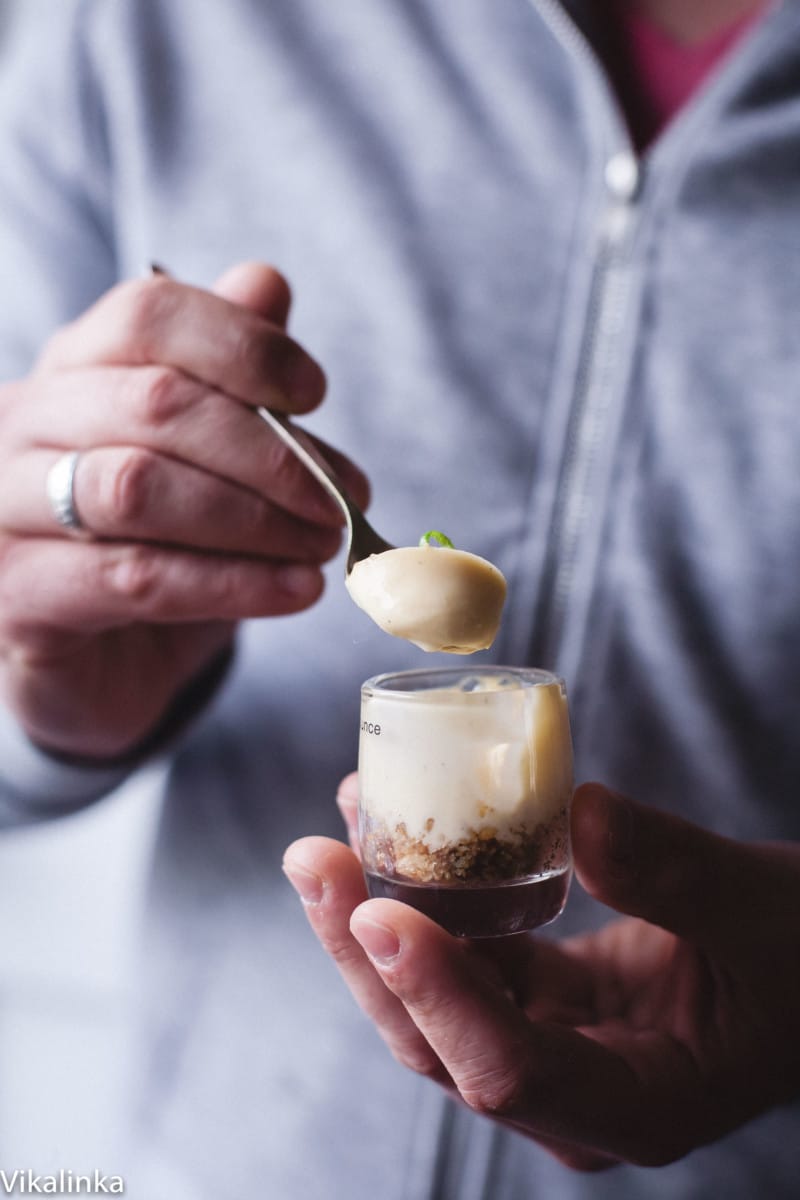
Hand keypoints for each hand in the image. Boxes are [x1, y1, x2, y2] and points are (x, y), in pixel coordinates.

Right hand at [0, 263, 368, 758]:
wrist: (95, 664)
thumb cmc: (154, 545)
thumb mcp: (200, 457)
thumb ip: (227, 374)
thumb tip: (265, 281)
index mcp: (72, 369)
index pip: (148, 314)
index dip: (243, 345)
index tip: (315, 393)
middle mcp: (22, 424)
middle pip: (155, 402)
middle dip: (270, 451)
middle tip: (341, 496)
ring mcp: (5, 511)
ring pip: (138, 489)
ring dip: (255, 519)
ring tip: (323, 545)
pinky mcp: (18, 598)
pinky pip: (136, 578)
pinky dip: (232, 583)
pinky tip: (295, 589)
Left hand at [284, 779, 799, 1170]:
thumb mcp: (762, 910)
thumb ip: (678, 872)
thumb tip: (580, 811)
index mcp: (638, 1103)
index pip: (512, 1069)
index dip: (439, 995)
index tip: (377, 912)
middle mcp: (574, 1094)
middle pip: (441, 1042)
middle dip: (367, 953)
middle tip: (311, 861)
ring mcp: (550, 1048)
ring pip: (435, 1001)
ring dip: (375, 919)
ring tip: (328, 835)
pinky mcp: (539, 1000)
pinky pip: (464, 955)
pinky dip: (423, 898)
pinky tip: (386, 832)